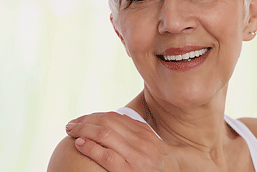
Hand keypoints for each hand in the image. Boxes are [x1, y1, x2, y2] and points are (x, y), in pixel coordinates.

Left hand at [65, 112, 179, 171]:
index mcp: (143, 132)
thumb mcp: (151, 143)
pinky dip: (90, 148)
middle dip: (86, 121)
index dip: (94, 116)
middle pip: (107, 122)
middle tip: (71, 124)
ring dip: (83, 130)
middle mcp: (139, 141)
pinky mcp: (128, 171)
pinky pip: (106, 156)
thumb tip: (115, 119)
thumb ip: (136, 131)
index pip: (114, 117)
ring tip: (71, 131)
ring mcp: (135, 156)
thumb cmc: (159, 163)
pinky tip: (79, 144)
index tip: (81, 119)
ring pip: (105, 135)